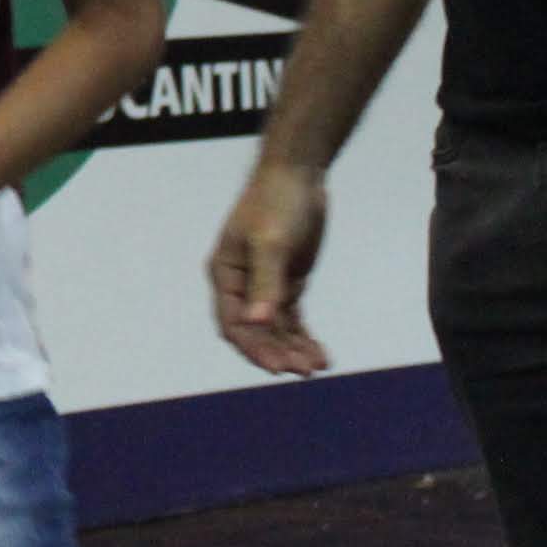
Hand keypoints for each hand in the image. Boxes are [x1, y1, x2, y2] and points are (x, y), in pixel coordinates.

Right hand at [208, 161, 332, 376]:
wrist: (298, 175)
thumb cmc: (275, 201)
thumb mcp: (271, 241)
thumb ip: (266, 282)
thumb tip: (258, 322)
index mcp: (225, 273)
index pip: (232, 322)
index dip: (253, 348)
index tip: (278, 367)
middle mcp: (241, 285)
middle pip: (256, 331)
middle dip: (278, 352)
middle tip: (304, 370)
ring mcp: (264, 285)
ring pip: (276, 329)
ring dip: (293, 349)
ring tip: (318, 366)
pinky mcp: (286, 283)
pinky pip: (292, 318)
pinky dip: (304, 337)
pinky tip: (321, 354)